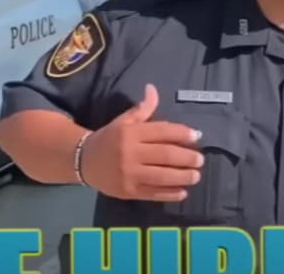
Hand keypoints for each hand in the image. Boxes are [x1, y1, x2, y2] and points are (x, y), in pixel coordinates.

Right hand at [80, 83, 203, 201]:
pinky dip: (171, 194)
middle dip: (187, 157)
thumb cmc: (109, 138)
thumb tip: (153, 89)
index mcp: (130, 133)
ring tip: (196, 175)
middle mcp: (130, 153)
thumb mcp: (123, 121)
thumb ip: (142, 109)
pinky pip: (154, 193)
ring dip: (183, 176)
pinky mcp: (129, 192)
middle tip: (200, 159)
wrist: (83, 161)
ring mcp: (130, 174)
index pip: (162, 132)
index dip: (182, 133)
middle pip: (166, 155)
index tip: (196, 136)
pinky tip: (183, 192)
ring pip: (163, 176)